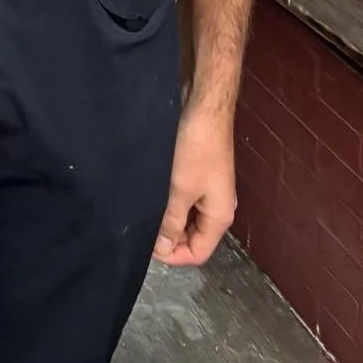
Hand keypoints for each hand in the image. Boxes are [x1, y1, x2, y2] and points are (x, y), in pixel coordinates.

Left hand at [153, 102, 236, 266]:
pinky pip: (184, 199)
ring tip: (144, 211)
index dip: (173, 255)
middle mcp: (217, 206)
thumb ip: (171, 221)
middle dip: (169, 237)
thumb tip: (162, 248)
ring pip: (187, 217)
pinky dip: (170, 202)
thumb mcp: (180, 189)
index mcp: (220, 217)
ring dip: (168, 218)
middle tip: (142, 227)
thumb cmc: (197, 148)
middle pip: (193, 237)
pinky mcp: (199, 174)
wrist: (204, 107)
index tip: (147, 247)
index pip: (198, 253)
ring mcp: (209, 189)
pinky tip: (153, 194)